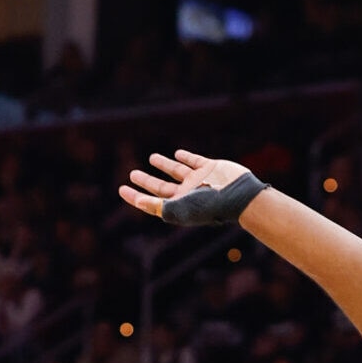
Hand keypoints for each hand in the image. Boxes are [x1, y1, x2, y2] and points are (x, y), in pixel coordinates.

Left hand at [118, 149, 251, 221]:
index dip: (135, 197)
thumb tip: (138, 201)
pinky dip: (185, 157)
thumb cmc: (210, 207)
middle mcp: (188, 194)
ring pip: (177, 171)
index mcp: (179, 206)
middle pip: (162, 187)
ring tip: (152, 158)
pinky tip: (177, 153)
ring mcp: (199, 180)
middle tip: (132, 174)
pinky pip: (194, 161)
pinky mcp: (211, 168)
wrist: (240, 196)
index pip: (152, 201)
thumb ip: (157, 206)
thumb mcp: (180, 209)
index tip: (121, 190)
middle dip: (147, 181)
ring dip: (164, 165)